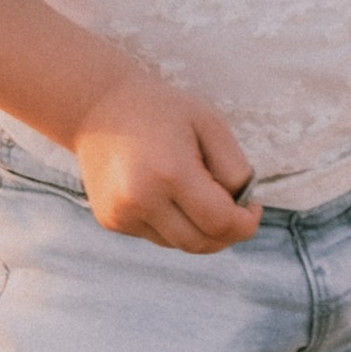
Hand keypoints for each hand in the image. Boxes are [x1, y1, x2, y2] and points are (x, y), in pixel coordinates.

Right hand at [70, 70, 263, 250]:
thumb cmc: (162, 111)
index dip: (246, 223)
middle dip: (227, 233)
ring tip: (198, 195)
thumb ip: (234, 168)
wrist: (97, 107)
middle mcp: (141, 199)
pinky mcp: (111, 220)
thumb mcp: (210, 124)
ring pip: (180, 244)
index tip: (252, 208)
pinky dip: (174, 224)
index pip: (220, 223)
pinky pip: (158, 237)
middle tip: (235, 210)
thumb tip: (242, 207)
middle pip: (201, 243)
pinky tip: (168, 194)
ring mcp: (122, 214)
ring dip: (200, 229)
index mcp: (170, 172)